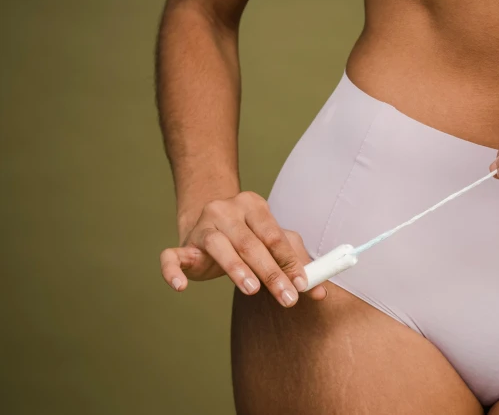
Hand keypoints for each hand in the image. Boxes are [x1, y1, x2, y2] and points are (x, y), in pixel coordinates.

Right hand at [160, 191, 326, 306]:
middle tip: (287, 298)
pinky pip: (171, 256)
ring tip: (252, 289)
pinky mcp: (182, 245)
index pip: (274, 236)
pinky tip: (181, 287)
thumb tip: (320, 292)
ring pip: (218, 246)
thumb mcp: (273, 240)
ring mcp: (202, 227)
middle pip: (250, 243)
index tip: (303, 285)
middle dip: (271, 273)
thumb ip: (296, 262)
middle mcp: (226, 211)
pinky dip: (173, 271)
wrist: (206, 219)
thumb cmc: (247, 234)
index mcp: (253, 205)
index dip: (290, 261)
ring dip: (236, 269)